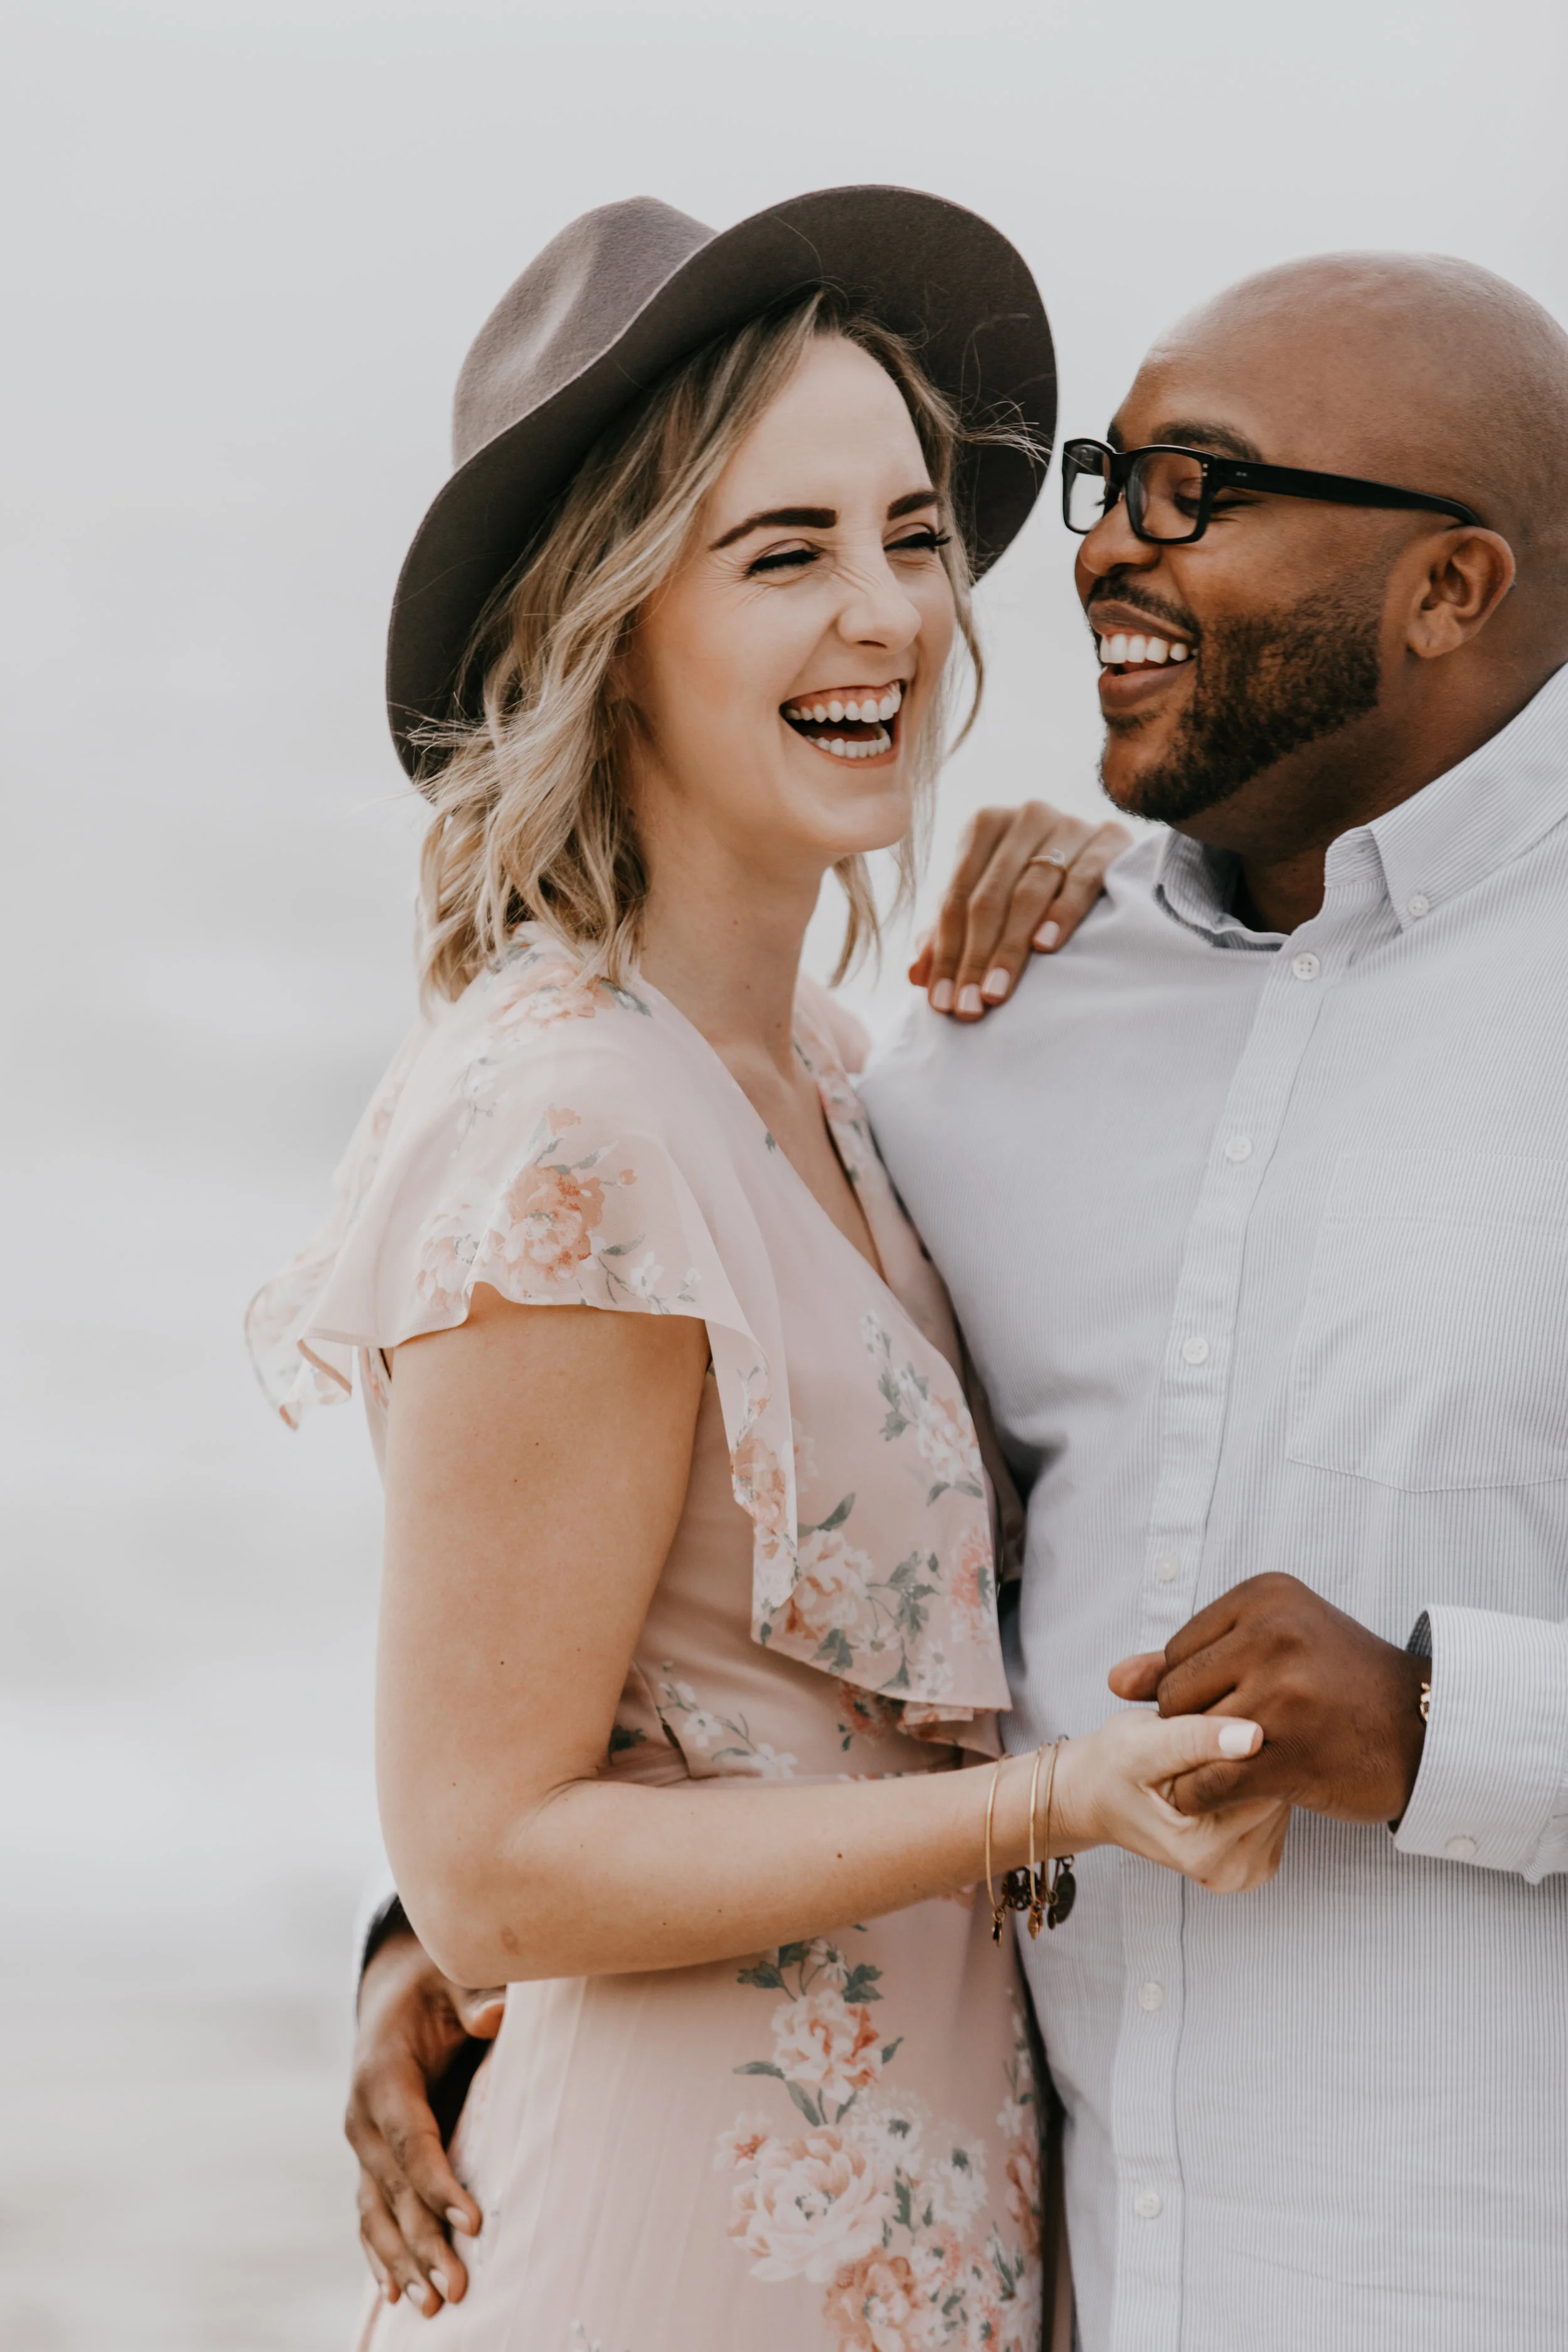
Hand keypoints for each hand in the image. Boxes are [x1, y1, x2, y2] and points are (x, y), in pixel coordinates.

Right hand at [346, 1928, 503, 2313]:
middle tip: (458, 2290)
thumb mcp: (455, 1978)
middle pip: (394, 2188)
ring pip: (376, 2211)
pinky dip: (378, 2253)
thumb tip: (497, 2013)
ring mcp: (361, 2141)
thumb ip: (476, 1998)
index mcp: (383, 2073)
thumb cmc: (438, 1985)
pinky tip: (393, 2292)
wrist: (395, 1990)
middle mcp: (362, 2115)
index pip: (412, 2138)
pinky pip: (369, 2212)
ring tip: (430, 2307)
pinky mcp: (369, 2157)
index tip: (473, 2222)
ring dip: (401, 2260)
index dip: (438, 2182)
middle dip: (424, 2241)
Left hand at [908, 802, 1131, 1017]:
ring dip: (1010, 948)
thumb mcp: (990, 903)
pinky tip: (1045, 946)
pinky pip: (1083, 878)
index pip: (955, 897)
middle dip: (974, 959)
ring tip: (997, 993)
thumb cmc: (1036, 887)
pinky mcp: (1111, 839)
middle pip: (989, 898)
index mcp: (985, 825)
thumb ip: (952, 934)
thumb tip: (914, 974)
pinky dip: (1063, 912)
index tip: (939, 1002)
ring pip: (1030, 892)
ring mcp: (1070, 825)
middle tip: (968, 1008)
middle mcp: (1025, 817)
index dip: (945, 952)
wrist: (1109, 858)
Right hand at [1054, 1708, 1290, 1891]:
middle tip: (1218, 1731)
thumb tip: (1255, 1736)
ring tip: (1218, 1754)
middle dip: (1257, 1758)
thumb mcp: (1144, 1742)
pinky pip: (1274, 1818)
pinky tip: (1227, 1775)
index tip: (1227, 1717)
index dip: (1254, 1743)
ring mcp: (1243, 1875)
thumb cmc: (1115, 1766)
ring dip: (1258, 1773)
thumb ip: (1196, 1740)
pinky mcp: (1253, 1866)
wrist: (1098, 1795)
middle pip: (1279, 1797)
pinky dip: (1256, 1791)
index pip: (1264, 1785)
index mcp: (1201, 1850)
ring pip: (1281, 1805)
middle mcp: (1228, 1873)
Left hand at [1109, 1572, 1428, 1822]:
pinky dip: (1201, 1793)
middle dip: (1191, 1724)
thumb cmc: (1343, 1683)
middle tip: (1230, 1742)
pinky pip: (1209, 1779)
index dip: (1192, 1688)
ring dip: (1199, 1761)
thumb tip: (1114, 1681)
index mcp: (1266, 1597)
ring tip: (1232, 1765)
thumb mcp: (1274, 1644)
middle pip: (1176, 1693)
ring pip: (1189, 1737)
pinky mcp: (1289, 1752)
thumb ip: (1191, 1658)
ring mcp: (1282, 1694)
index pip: (1179, 1650)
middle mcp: (1272, 1635)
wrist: (1424, 1727)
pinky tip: (1223, 1793)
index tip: (1229, 1705)